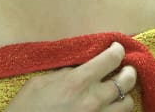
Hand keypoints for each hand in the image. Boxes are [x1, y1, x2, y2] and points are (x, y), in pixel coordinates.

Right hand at [5, 42, 135, 110]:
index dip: (117, 50)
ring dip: (125, 95)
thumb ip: (65, 73)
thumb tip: (80, 67)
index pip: (110, 59)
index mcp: (77, 82)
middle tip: (125, 69)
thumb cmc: (26, 109)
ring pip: (128, 104)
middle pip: (126, 80)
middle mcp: (93, 100)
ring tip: (119, 92)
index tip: (117, 48)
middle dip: (128, 71)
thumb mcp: (40, 83)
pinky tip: (111, 108)